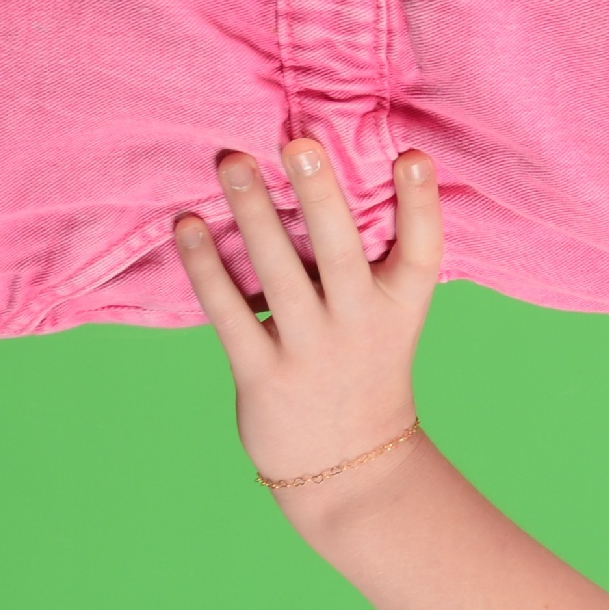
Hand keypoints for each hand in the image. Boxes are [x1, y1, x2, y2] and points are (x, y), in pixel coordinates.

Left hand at [172, 140, 443, 495]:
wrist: (350, 468)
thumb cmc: (364, 369)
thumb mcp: (389, 317)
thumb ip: (368, 258)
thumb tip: (321, 174)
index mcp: (400, 307)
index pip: (421, 250)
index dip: (420, 203)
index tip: (411, 155)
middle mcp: (360, 326)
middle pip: (342, 253)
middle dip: (320, 197)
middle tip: (298, 142)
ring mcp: (311, 352)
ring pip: (279, 274)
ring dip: (253, 215)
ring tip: (231, 162)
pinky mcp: (264, 377)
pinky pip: (230, 313)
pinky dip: (205, 267)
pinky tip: (187, 225)